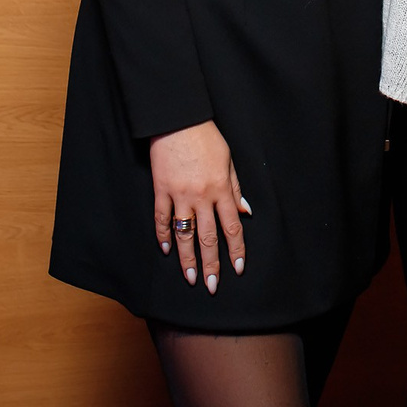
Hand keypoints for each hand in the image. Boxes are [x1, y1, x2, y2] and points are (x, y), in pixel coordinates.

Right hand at [148, 120, 248, 292]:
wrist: (178, 120)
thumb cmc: (206, 137)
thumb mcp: (228, 160)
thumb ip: (235, 188)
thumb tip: (245, 212)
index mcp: (221, 189)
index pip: (232, 227)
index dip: (236, 250)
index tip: (238, 268)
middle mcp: (202, 196)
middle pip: (209, 237)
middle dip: (212, 264)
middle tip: (212, 286)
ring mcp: (179, 195)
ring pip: (185, 234)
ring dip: (187, 258)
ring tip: (191, 278)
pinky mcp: (161, 190)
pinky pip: (162, 218)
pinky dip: (164, 235)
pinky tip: (166, 250)